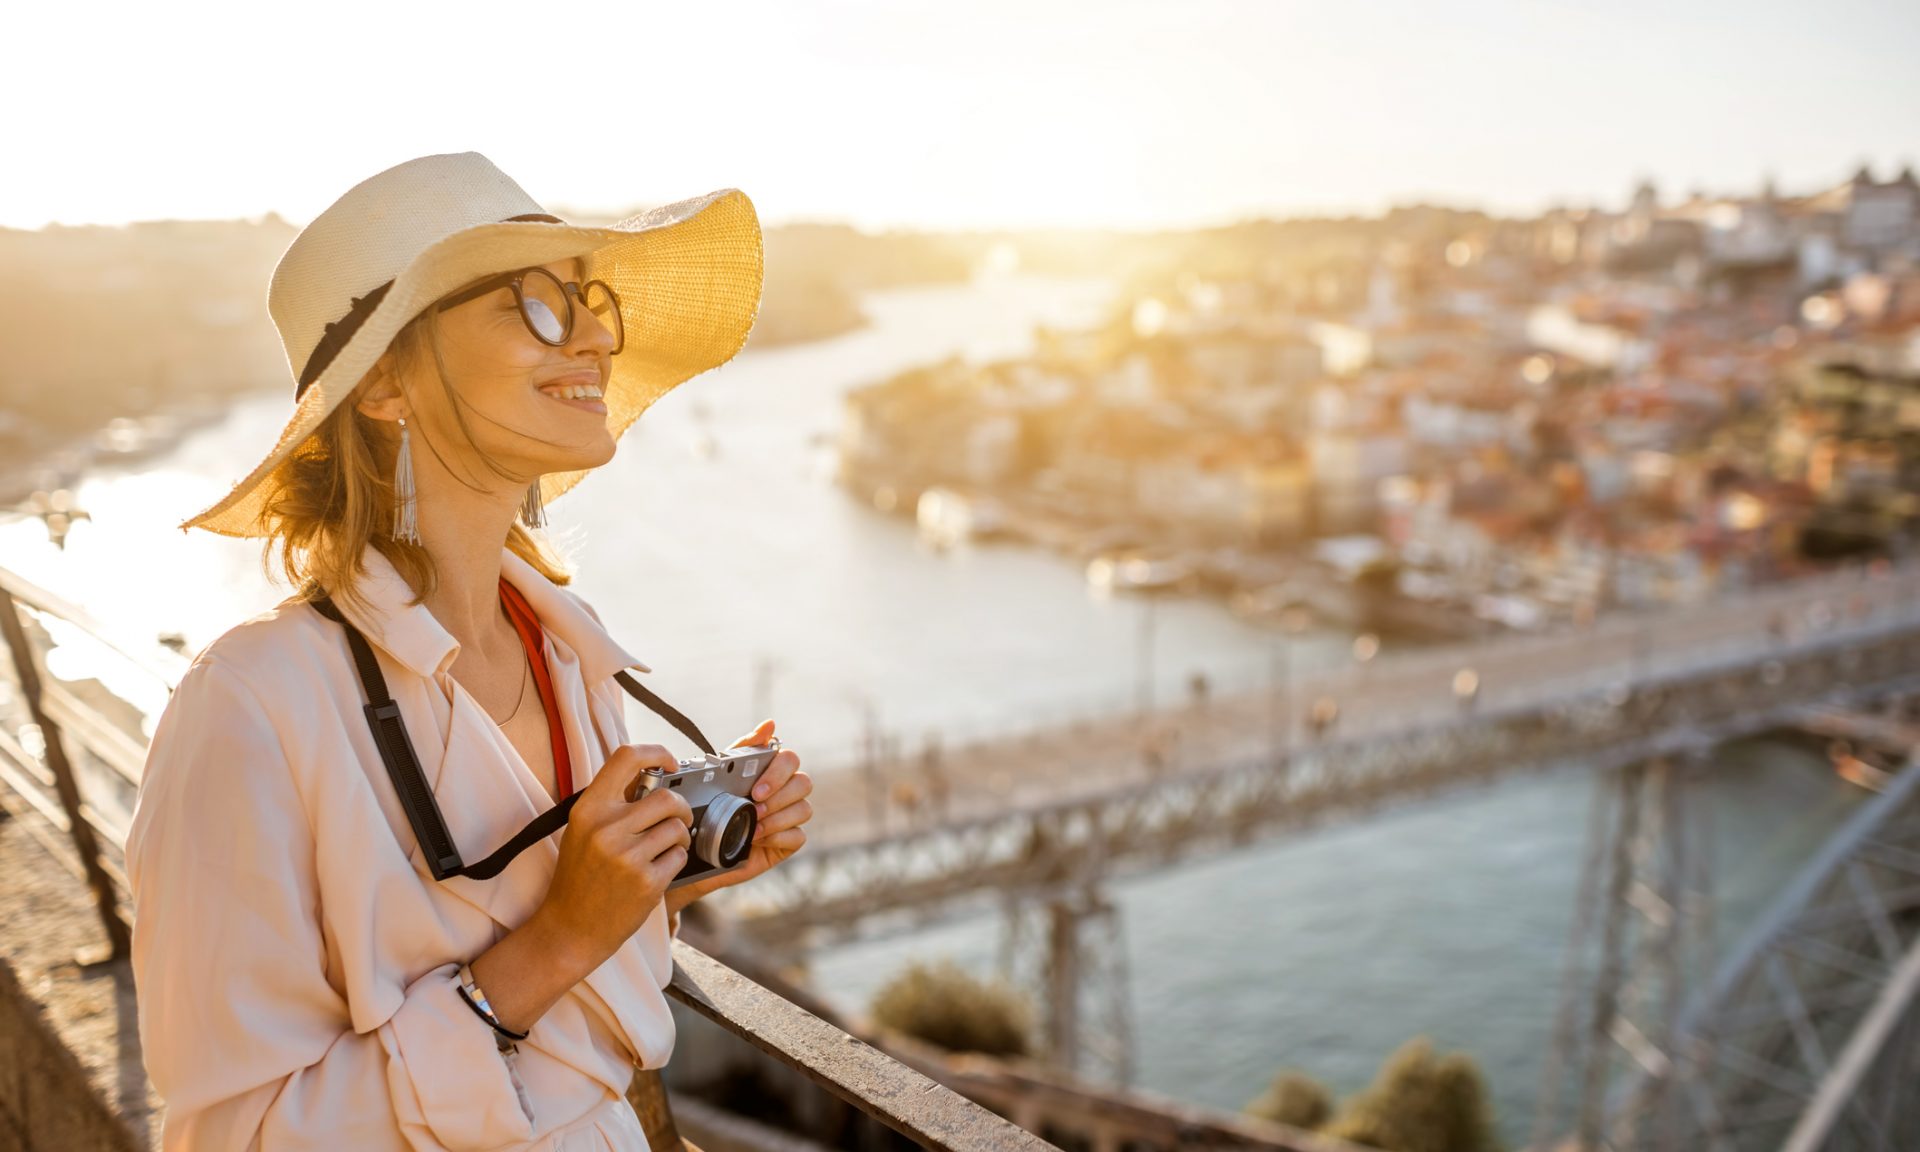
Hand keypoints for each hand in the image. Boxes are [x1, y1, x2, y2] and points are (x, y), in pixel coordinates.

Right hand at [536, 743, 693, 969]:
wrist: (570, 928)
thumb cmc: (579, 876)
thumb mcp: (583, 830)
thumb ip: (612, 803)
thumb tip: (653, 774)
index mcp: (589, 809)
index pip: (626, 757)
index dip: (656, 752)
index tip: (670, 762)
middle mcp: (606, 828)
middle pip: (667, 798)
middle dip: (681, 807)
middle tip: (677, 818)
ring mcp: (627, 856)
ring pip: (678, 828)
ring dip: (680, 837)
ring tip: (664, 848)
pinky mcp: (647, 882)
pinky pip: (680, 856)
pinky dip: (676, 860)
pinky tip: (659, 869)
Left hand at [683, 719, 811, 897]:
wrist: (697, 851)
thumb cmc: (710, 809)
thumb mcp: (721, 776)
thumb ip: (745, 748)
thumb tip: (770, 724)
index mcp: (771, 771)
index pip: (790, 759)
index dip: (777, 773)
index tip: (756, 790)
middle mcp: (784, 791)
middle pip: (804, 782)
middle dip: (778, 797)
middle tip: (754, 808)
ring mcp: (789, 817)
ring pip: (804, 809)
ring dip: (777, 819)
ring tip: (752, 828)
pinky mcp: (788, 841)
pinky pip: (798, 836)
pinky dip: (778, 838)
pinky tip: (758, 841)